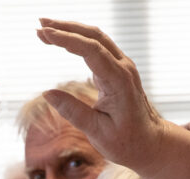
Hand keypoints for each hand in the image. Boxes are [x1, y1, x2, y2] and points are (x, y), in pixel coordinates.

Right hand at [34, 19, 166, 172]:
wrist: (150, 142)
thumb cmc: (127, 141)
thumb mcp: (97, 132)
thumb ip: (73, 112)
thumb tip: (47, 93)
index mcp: (119, 81)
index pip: (91, 50)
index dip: (67, 39)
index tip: (44, 34)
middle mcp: (123, 68)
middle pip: (94, 36)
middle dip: (66, 28)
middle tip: (39, 25)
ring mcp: (122, 66)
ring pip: (96, 38)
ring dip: (71, 30)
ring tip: (45, 29)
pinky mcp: (117, 70)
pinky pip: (97, 47)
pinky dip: (78, 40)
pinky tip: (62, 40)